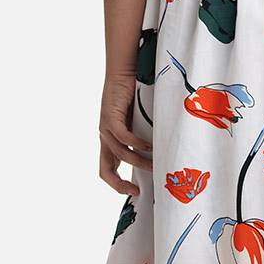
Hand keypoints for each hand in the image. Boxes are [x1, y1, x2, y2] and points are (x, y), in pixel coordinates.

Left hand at [99, 73, 152, 194]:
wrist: (123, 73)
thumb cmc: (132, 96)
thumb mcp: (136, 123)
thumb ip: (141, 137)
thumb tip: (158, 153)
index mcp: (109, 142)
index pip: (106, 170)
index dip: (117, 185)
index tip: (136, 191)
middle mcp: (104, 138)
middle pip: (105, 170)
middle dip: (119, 184)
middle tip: (138, 189)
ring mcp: (105, 128)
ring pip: (120, 153)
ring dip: (138, 161)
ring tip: (154, 164)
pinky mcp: (110, 117)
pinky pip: (123, 136)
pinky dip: (136, 144)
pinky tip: (148, 146)